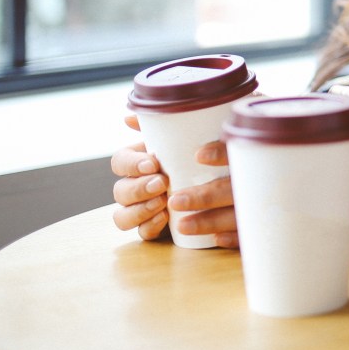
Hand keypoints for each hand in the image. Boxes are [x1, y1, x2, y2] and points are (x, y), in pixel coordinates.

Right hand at [109, 114, 239, 247]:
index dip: (131, 164)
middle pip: (119, 191)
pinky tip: (164, 220)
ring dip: (139, 211)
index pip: (119, 161)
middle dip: (138, 188)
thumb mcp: (191, 133)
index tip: (154, 163)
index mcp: (140, 160)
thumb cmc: (205, 149)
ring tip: (162, 204)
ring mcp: (144, 208)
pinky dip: (149, 227)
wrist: (229, 179)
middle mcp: (137, 185)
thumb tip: (129, 116)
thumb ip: (163, 124)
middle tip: (162, 184)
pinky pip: (142, 233)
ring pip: (122, 216)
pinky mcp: (157, 227)